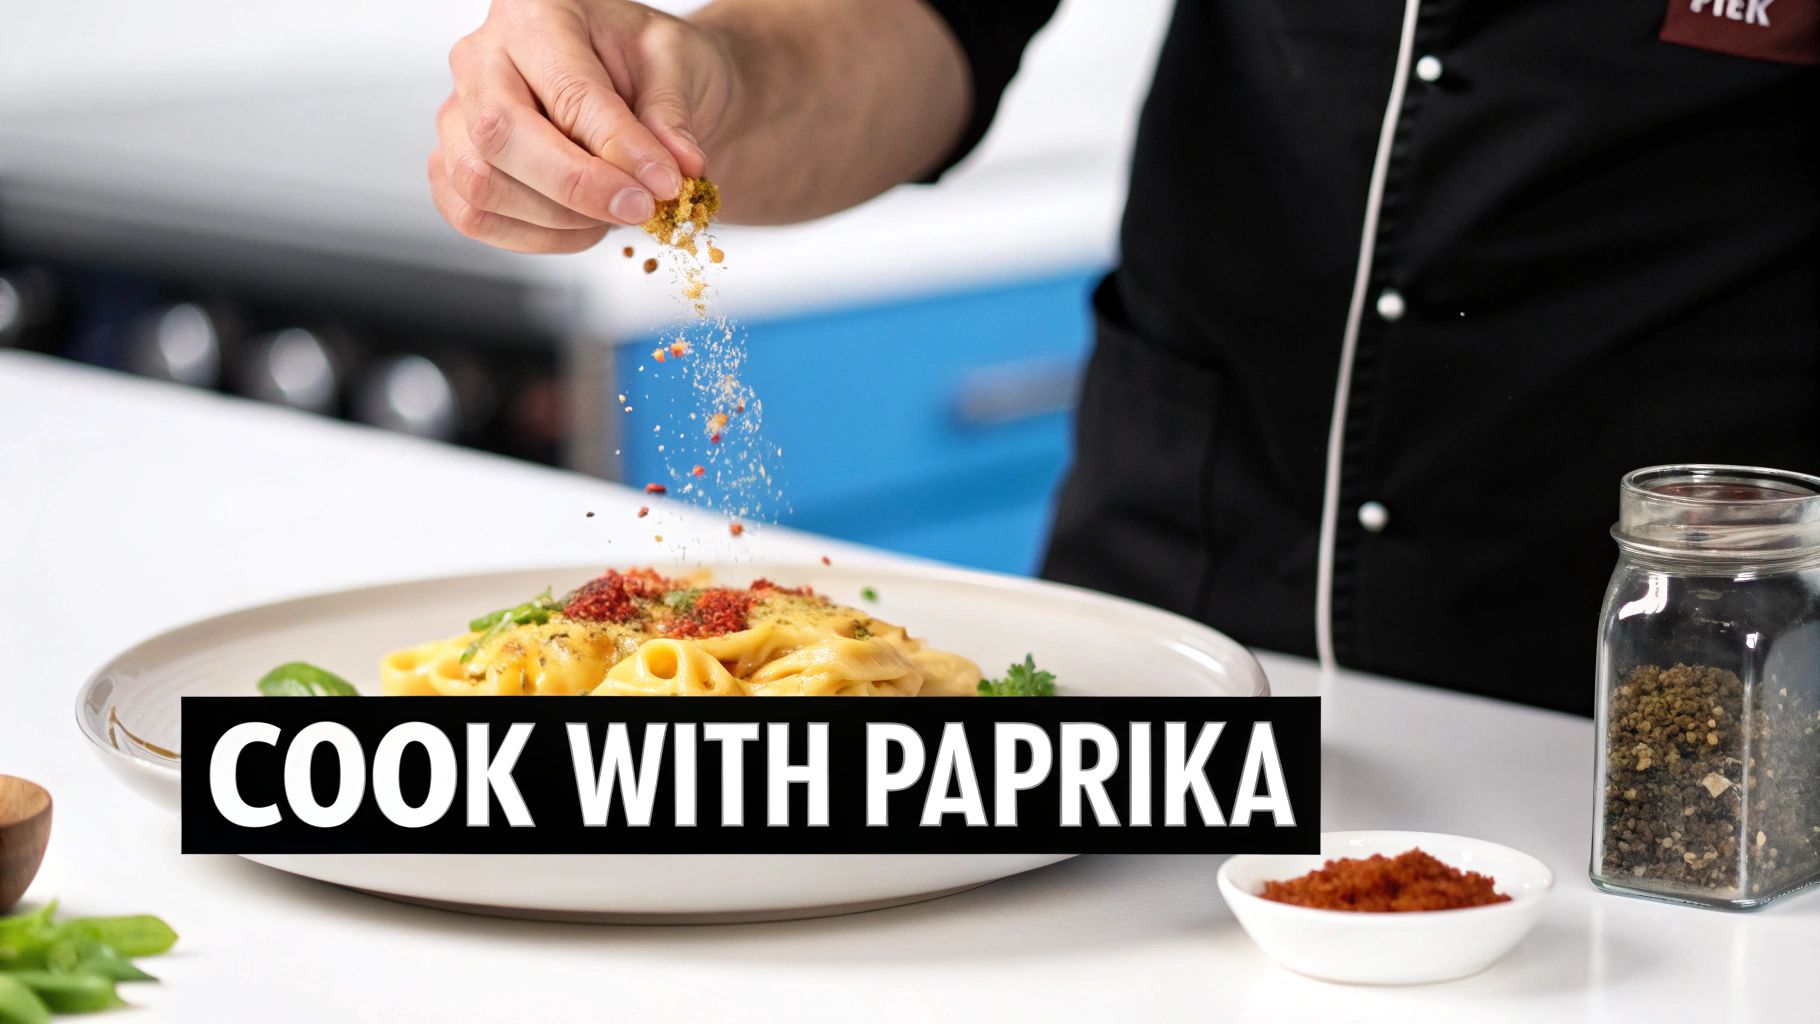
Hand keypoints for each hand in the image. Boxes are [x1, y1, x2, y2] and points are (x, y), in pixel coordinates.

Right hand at [429, 0, 733, 252]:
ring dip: (559, 218)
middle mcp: (482, 57)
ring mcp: (459, 113)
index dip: (616, 148)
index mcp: (535, 13)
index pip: (565, 92)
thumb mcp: (678, 66)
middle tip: (639, 208)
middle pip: (499, 137)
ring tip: (614, 210)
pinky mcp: (454, 164)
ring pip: (481, 185)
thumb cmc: (651, 64)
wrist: (638, 85)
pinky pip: (473, 216)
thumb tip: (668, 174)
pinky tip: (582, 223)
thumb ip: (670, 118)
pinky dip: (535, 237)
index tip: (663, 184)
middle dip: (577, 188)